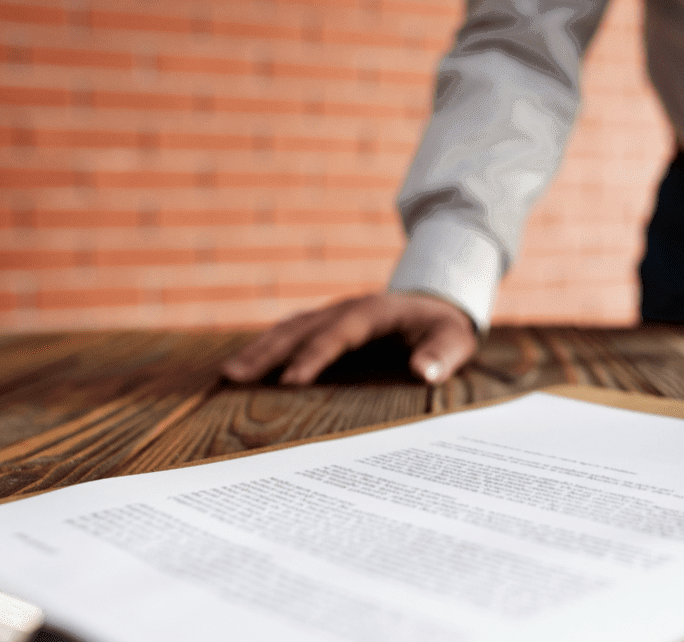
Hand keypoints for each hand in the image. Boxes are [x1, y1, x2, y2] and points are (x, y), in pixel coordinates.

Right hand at [221, 292, 476, 384]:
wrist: (437, 300)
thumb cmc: (445, 326)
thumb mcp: (455, 338)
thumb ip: (442, 354)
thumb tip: (424, 372)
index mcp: (373, 312)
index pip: (338, 334)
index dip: (314, 356)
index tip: (291, 382)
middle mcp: (345, 309)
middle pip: (300, 329)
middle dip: (268, 352)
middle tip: (235, 377)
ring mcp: (331, 314)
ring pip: (288, 329)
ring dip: (259, 350)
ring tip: (228, 376)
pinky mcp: (325, 324)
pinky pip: (291, 334)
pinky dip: (266, 348)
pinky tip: (246, 369)